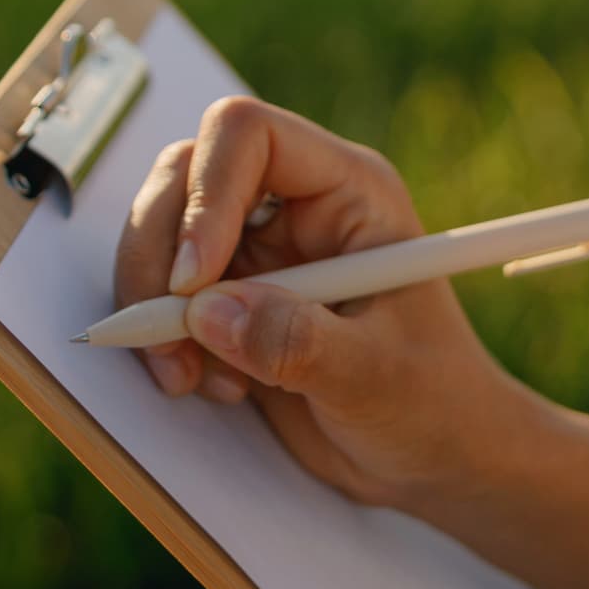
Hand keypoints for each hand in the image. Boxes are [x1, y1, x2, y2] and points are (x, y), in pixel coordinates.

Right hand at [113, 94, 533, 519]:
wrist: (433, 452)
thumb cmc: (432, 401)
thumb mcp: (374, 376)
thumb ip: (296, 342)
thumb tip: (207, 311)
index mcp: (349, 188)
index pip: (250, 136)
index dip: (207, 195)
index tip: (192, 283)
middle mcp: (298, 202)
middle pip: (185, 172)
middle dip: (159, 256)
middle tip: (168, 346)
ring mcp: (261, 246)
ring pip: (162, 229)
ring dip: (154, 305)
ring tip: (196, 378)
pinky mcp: (233, 294)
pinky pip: (164, 290)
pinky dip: (164, 337)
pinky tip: (212, 385)